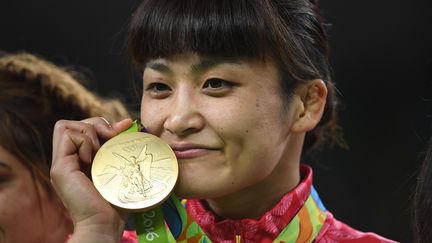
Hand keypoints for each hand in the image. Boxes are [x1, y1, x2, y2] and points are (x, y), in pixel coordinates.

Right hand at [51, 117, 131, 242]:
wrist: (105, 224)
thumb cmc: (116, 200)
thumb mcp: (119, 166)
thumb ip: (120, 146)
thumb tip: (129, 122)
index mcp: (80, 160)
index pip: (83, 128)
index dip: (103, 124)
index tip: (125, 127)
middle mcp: (67, 160)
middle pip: (73, 123)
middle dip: (97, 124)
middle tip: (112, 137)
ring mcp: (61, 163)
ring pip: (65, 125)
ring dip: (89, 132)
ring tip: (101, 152)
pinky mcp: (60, 167)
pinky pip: (66, 135)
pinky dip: (84, 141)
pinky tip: (93, 159)